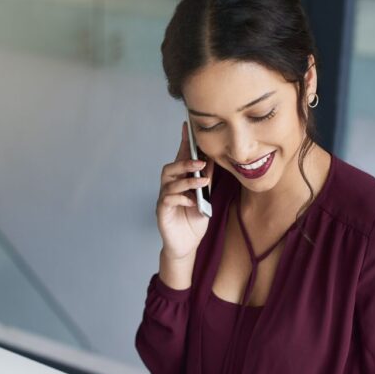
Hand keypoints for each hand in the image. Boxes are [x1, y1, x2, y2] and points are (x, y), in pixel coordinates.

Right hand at [156, 122, 213, 260]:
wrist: (187, 246)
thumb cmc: (194, 221)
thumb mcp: (205, 198)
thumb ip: (206, 181)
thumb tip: (212, 161)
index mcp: (180, 182)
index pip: (180, 159)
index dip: (183, 144)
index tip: (186, 127)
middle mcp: (169, 188)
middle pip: (170, 168)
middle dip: (184, 163)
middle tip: (200, 163)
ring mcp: (164, 200)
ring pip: (168, 182)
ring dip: (186, 180)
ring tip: (202, 182)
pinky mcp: (162, 212)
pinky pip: (167, 199)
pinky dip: (181, 197)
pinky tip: (192, 201)